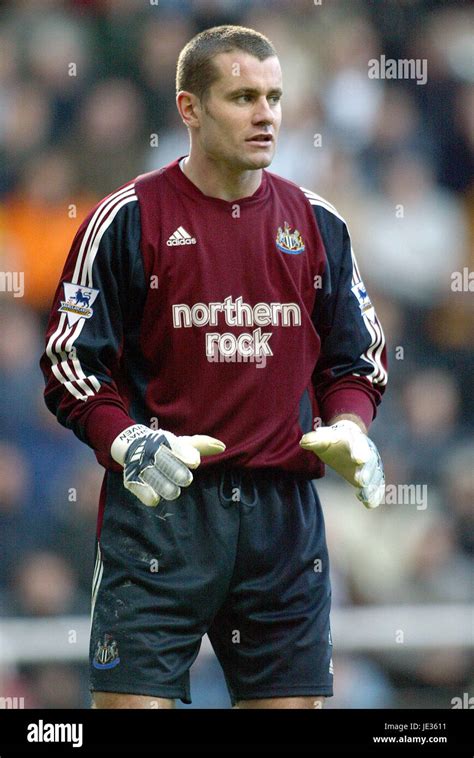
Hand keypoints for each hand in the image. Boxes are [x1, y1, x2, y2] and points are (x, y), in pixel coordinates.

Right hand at [111, 424, 225, 505]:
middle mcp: (151, 450)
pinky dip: (144, 493)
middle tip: (187, 480)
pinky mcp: (131, 479)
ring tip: (173, 492)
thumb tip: (222, 447)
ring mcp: (140, 465)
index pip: (174, 444)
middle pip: (162, 460)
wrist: (132, 445)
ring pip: (150, 474)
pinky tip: (154, 499)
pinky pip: (136, 486)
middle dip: (173, 469)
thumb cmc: (166, 447)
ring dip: (161, 483)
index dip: (184, 453)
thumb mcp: (182, 443)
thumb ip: (202, 445)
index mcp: (165, 440)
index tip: (195, 462)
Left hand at [299, 420, 384, 508]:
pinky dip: (374, 494)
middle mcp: (368, 451)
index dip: (359, 451)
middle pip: (370, 461)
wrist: (349, 439)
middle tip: (360, 481)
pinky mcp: (373, 476)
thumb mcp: (324, 438)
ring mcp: (373, 464)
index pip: (358, 444)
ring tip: (365, 498)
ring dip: (372, 486)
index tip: (358, 459)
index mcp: (355, 439)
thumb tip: (303, 442)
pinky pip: (377, 485)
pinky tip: (369, 504)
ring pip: (376, 474)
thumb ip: (315, 440)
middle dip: (366, 471)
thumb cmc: (334, 440)